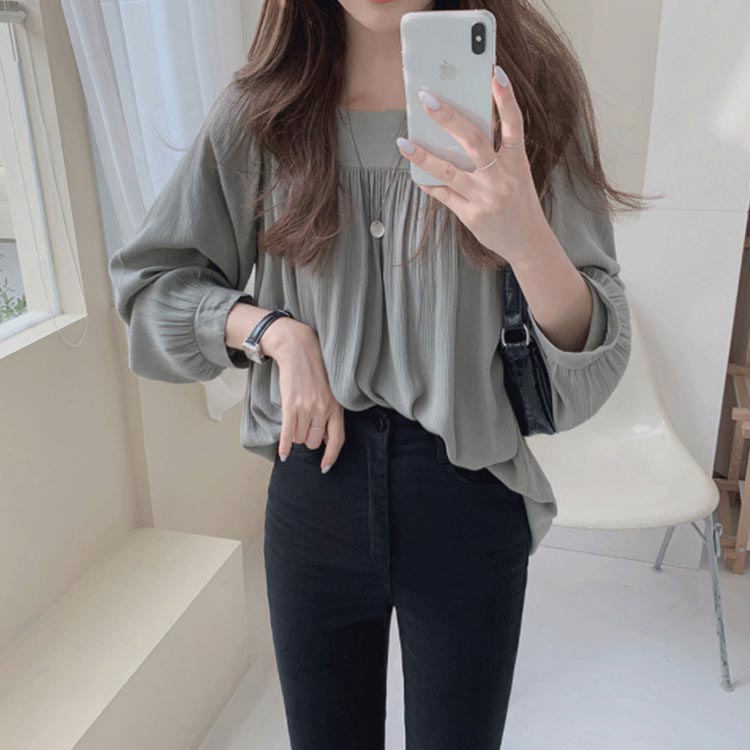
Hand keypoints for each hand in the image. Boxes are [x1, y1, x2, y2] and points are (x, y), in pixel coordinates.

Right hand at [262, 318, 344, 472]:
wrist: (298, 349)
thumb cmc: (315, 370)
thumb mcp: (331, 392)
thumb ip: (331, 413)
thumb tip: (327, 438)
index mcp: (336, 407)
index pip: (337, 440)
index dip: (331, 457)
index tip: (325, 467)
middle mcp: (322, 410)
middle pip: (314, 442)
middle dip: (308, 439)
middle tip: (304, 427)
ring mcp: (306, 408)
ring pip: (300, 438)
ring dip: (296, 436)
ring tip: (295, 421)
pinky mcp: (290, 405)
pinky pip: (288, 434)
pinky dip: (285, 446)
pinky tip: (283, 454)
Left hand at [396, 65, 548, 266]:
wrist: (527, 242)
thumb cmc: (520, 203)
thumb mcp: (517, 173)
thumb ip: (496, 154)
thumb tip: (463, 131)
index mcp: (516, 162)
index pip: (513, 124)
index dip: (506, 98)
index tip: (495, 73)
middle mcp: (500, 177)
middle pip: (473, 140)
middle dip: (448, 118)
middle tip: (428, 99)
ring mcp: (484, 196)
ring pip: (448, 170)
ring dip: (423, 155)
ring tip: (403, 142)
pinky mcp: (470, 214)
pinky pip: (444, 195)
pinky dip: (429, 184)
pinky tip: (416, 174)